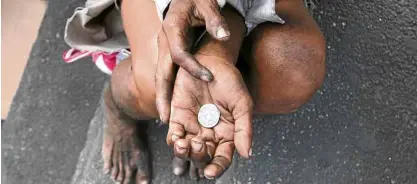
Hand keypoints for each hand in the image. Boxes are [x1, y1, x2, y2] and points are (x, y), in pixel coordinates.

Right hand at [156, 0, 230, 122]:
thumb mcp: (206, 4)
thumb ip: (214, 20)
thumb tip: (224, 36)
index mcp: (172, 30)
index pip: (179, 54)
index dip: (193, 67)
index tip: (209, 77)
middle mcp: (164, 42)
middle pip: (161, 73)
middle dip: (162, 96)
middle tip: (166, 118)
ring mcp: (163, 49)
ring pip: (161, 77)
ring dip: (162, 97)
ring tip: (166, 118)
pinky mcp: (168, 53)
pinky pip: (167, 74)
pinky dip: (167, 90)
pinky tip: (172, 105)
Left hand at [166, 54, 253, 178]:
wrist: (211, 60)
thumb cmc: (230, 80)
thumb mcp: (242, 104)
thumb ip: (244, 129)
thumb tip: (247, 154)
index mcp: (227, 133)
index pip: (222, 157)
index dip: (217, 167)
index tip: (211, 172)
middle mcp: (209, 133)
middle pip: (202, 157)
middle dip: (199, 158)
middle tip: (198, 146)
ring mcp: (193, 126)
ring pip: (186, 150)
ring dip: (184, 153)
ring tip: (185, 144)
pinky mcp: (178, 116)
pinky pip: (173, 135)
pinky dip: (173, 141)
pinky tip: (177, 138)